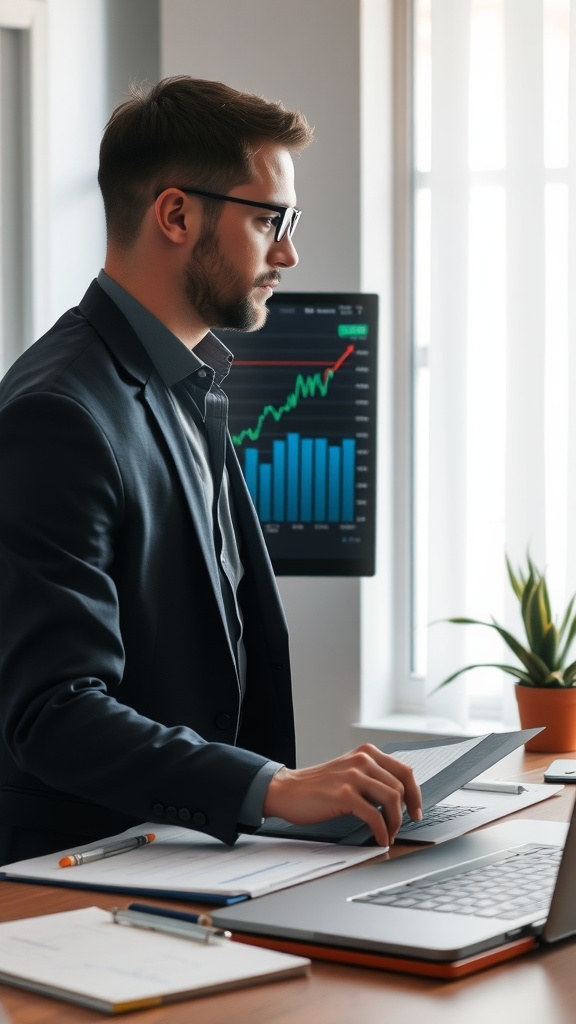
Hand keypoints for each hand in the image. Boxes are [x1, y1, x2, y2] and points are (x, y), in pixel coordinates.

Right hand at [263, 744, 421, 846]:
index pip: (404, 770)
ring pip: (392, 800)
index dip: (415, 793)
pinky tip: (379, 838)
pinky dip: (381, 831)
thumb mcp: (349, 770)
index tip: (416, 810)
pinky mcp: (344, 794)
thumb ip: (371, 775)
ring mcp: (353, 776)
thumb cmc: (318, 786)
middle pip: (401, 786)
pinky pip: (374, 815)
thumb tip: (400, 795)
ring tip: (388, 833)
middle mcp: (362, 760)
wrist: (287, 790)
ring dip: (394, 822)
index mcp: (366, 752)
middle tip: (402, 826)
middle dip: (406, 811)